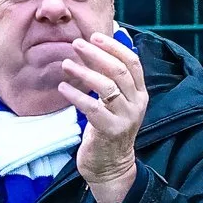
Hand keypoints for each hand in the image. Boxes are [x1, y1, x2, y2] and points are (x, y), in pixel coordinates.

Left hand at [61, 31, 145, 202]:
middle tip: (76, 44)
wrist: (111, 166)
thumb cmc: (108, 128)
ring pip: (107, 88)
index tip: (95, 36)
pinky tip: (62, 88)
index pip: (132, 62)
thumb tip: (98, 48)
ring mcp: (125, 118)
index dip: (114, 47)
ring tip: (66, 64)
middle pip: (119, 71)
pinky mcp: (110, 131)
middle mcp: (137, 103)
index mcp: (140, 93)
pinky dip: (76, 96)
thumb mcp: (115, 102)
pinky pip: (93, 109)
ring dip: (84, 73)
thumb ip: (111, 79)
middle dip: (97, 54)